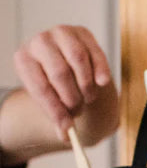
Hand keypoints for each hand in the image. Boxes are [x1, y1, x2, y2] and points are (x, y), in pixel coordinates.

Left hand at [13, 25, 118, 143]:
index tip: (68, 127)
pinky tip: (102, 83)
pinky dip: (101, 70)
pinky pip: (95, 53)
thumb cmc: (57, 88)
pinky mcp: (82, 33)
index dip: (56, 110)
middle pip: (60, 73)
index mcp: (23, 60)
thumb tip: (67, 135)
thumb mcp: (51, 103)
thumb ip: (58, 119)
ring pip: (78, 60)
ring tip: (88, 98)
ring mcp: (60, 33)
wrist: (67, 67)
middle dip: (72, 98)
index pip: (40, 87)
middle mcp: (38, 42)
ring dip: (87, 86)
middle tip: (78, 111)